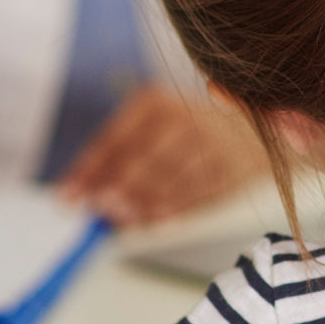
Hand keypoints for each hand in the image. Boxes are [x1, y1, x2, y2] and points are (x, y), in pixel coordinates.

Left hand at [58, 83, 267, 226]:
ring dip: (141, 204)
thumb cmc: (190, 131)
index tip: (69, 198)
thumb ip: (118, 158)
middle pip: (141, 159)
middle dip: (117, 189)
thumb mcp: (153, 128)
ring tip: (122, 219)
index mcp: (155, 102)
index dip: (89, 171)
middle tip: (100, 210)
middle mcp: (183, 118)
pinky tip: (153, 220)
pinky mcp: (229, 168)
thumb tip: (82, 194)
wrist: (255, 130)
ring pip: (167, 180)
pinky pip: (193, 195)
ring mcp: (209, 144)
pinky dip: (170, 210)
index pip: (114, 139)